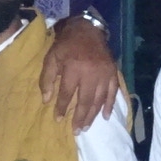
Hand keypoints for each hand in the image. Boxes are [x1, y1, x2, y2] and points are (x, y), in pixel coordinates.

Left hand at [42, 15, 119, 130]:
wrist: (87, 29)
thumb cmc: (66, 44)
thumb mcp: (51, 58)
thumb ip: (47, 79)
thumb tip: (46, 100)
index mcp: (73, 68)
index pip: (67, 94)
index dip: (62, 108)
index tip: (58, 120)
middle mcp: (91, 73)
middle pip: (85, 101)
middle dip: (80, 118)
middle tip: (76, 131)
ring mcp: (104, 73)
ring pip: (99, 99)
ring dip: (93, 115)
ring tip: (86, 127)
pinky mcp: (113, 72)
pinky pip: (113, 92)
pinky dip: (110, 105)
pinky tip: (105, 116)